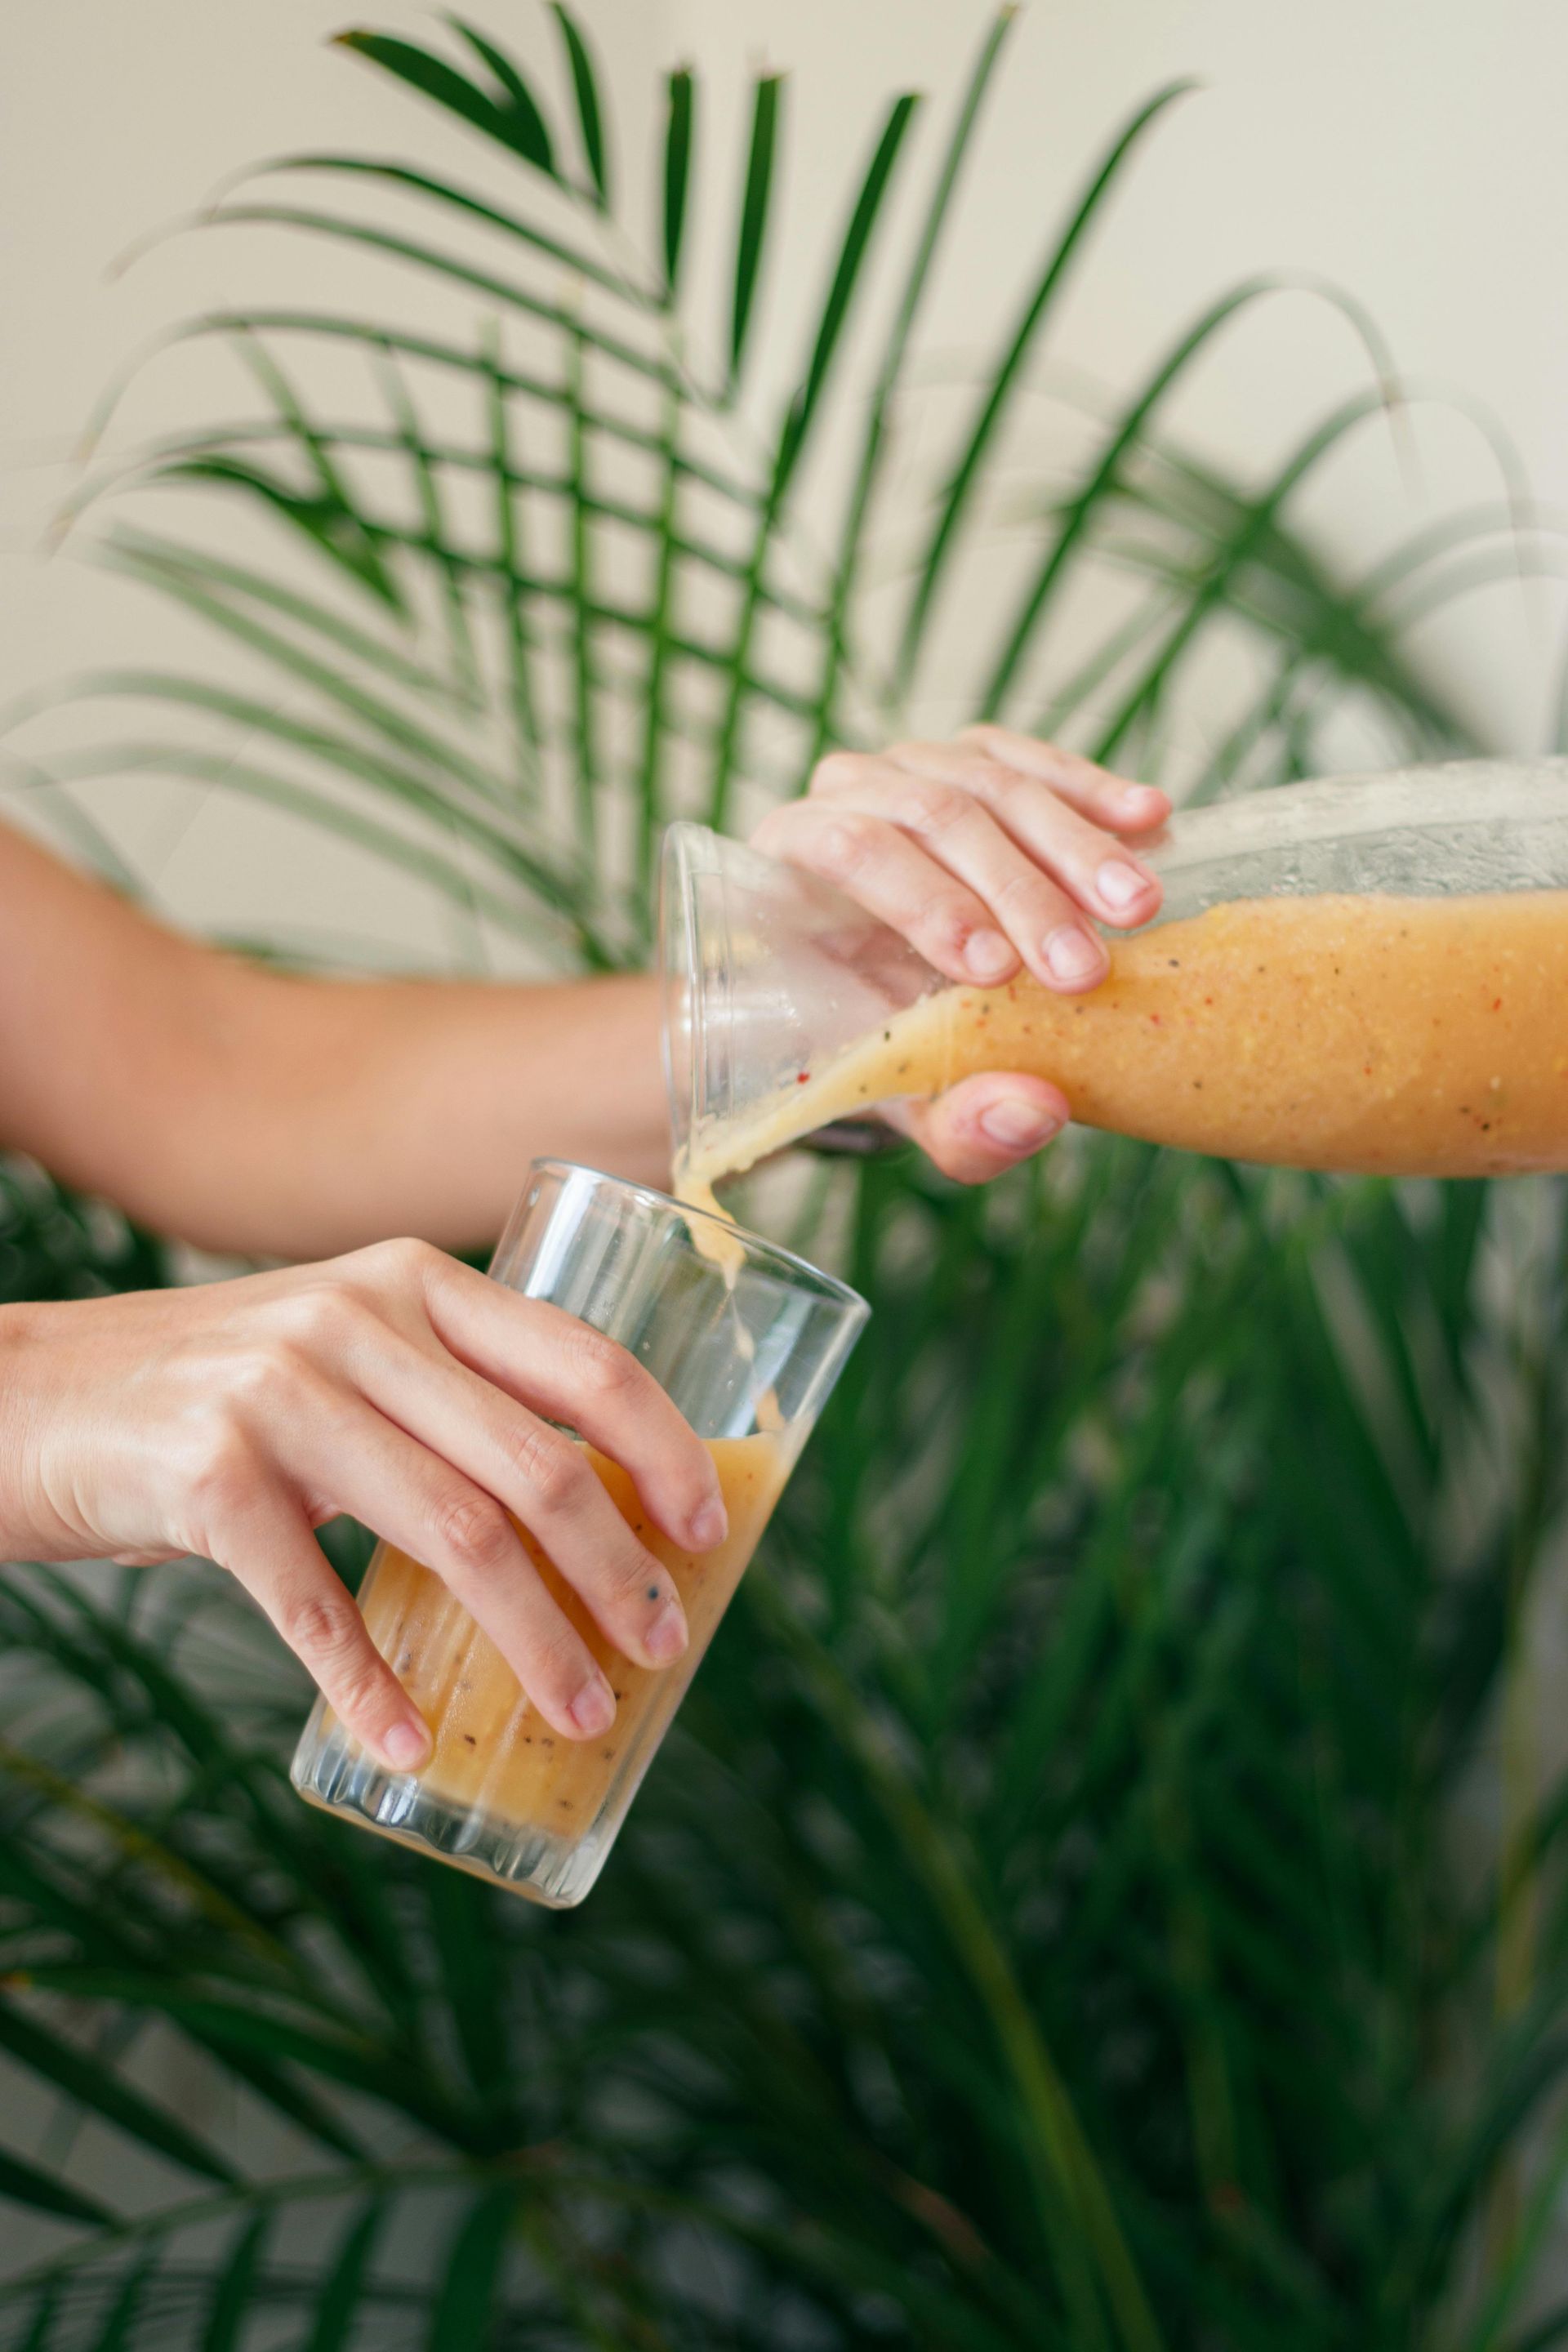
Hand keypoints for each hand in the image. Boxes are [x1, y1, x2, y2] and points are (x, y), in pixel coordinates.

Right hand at [0, 1242, 727, 1768]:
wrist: (32, 1398)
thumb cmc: (216, 1396)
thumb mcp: (342, 1353)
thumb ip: (444, 1398)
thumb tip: (588, 1517)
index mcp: (415, 1283)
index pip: (584, 1359)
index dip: (663, 1451)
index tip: (708, 1532)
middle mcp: (359, 1320)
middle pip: (535, 1466)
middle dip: (618, 1573)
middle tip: (657, 1650)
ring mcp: (281, 1394)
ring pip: (457, 1538)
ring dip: (532, 1644)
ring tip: (577, 1713)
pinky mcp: (208, 1475)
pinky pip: (319, 1605)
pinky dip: (373, 1689)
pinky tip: (408, 1745)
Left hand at [752, 726, 1169, 1183]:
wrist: (893, 1000)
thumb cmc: (883, 1044)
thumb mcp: (911, 1101)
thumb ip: (958, 1122)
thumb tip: (1031, 1113)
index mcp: (790, 865)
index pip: (849, 849)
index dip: (925, 901)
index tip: (996, 970)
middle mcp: (845, 796)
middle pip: (932, 814)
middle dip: (1017, 891)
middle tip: (1082, 964)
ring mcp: (914, 767)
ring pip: (991, 782)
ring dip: (1071, 845)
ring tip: (1137, 906)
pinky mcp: (979, 760)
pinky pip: (1033, 761)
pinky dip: (1092, 790)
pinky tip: (1150, 819)